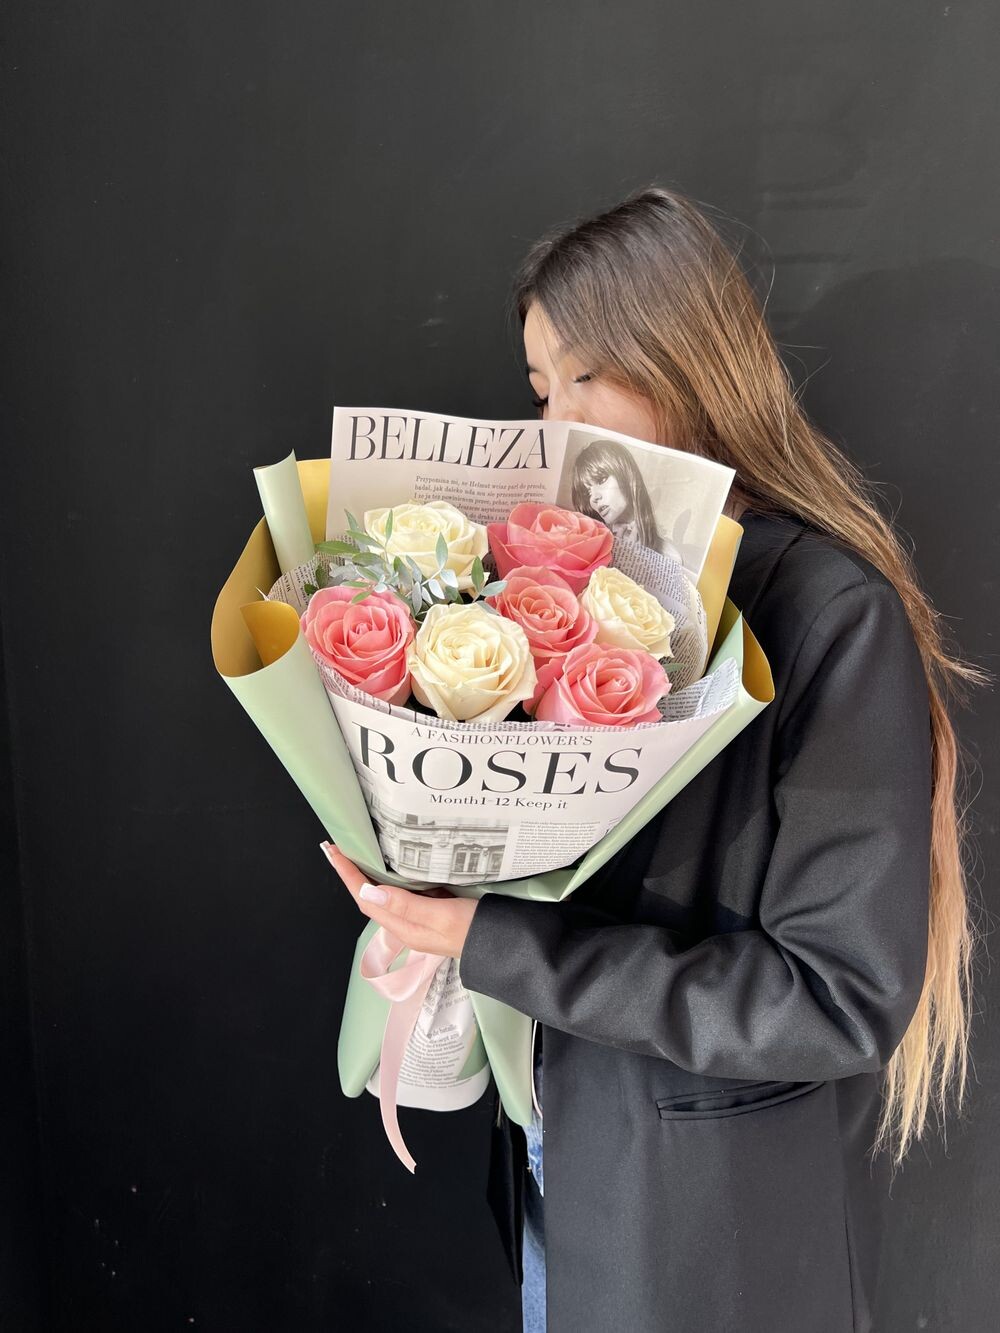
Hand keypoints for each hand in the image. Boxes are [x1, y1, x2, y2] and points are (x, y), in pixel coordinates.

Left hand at [322, 843, 479, 959]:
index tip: (335, 853)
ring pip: (385, 894)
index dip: (347, 875)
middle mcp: (407, 924)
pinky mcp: (432, 911)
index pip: (365, 898)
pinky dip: (392, 877)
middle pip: (370, 897)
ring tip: (360, 853)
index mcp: (404, 927)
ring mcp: (419, 918)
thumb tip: (368, 890)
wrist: (502, 946)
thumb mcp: (441, 916)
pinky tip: (394, 865)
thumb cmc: (474, 930)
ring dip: (369, 875)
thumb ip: (406, 904)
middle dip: (352, 873)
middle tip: (341, 848)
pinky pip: (404, 892)